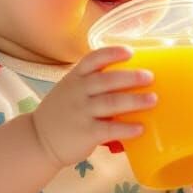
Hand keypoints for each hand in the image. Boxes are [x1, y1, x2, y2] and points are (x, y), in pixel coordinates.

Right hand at [30, 46, 154, 166]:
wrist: (39, 140)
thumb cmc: (63, 112)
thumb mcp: (71, 90)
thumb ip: (94, 84)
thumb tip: (134, 80)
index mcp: (76, 77)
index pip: (93, 59)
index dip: (112, 53)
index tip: (130, 52)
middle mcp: (78, 91)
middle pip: (106, 80)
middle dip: (130, 77)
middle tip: (150, 77)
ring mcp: (81, 112)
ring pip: (111, 103)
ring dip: (134, 100)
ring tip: (153, 100)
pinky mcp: (85, 133)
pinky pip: (109, 129)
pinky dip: (126, 128)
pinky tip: (140, 128)